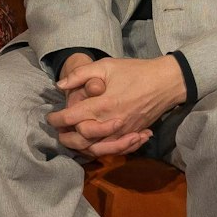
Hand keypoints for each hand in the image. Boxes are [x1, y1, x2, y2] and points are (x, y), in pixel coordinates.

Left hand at [48, 55, 185, 156]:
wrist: (166, 82)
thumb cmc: (134, 71)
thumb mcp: (105, 66)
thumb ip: (80, 74)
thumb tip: (59, 86)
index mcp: (102, 104)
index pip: (72, 118)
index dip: (57, 119)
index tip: (50, 118)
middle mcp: (112, 122)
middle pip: (81, 139)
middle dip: (66, 137)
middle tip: (59, 131)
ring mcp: (124, 132)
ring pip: (97, 149)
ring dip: (82, 148)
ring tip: (73, 141)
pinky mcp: (133, 135)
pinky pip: (115, 150)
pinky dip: (102, 151)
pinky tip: (94, 145)